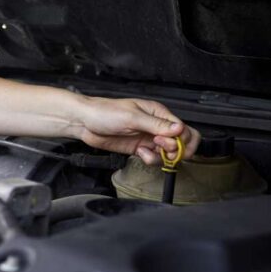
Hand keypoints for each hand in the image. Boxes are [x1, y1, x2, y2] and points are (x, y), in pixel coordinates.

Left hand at [74, 96, 200, 165]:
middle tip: (158, 147)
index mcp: (159, 113)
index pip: (184, 129)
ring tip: (146, 151)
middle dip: (174, 150)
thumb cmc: (105, 112)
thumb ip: (156, 124)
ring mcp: (149, 138)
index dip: (181, 140)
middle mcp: (157, 126)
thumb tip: (179, 128)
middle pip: (180, 143)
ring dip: (161, 157)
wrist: (85, 122)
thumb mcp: (132, 117)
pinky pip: (154, 158)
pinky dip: (150, 159)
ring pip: (168, 154)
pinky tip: (139, 153)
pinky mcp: (140, 149)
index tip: (168, 144)